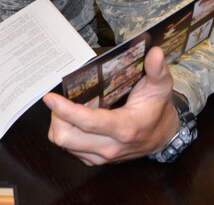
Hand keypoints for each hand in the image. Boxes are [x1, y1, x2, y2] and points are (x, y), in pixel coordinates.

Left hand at [42, 46, 178, 164]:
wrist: (163, 136)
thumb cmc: (157, 108)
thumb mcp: (161, 86)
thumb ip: (157, 70)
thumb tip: (156, 53)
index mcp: (125, 128)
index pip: (88, 122)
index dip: (65, 110)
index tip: (49, 97)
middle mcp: (111, 146)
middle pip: (66, 137)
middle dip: (56, 116)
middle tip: (60, 100)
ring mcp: (102, 156)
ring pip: (64, 144)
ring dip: (58, 124)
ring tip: (66, 108)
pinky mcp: (96, 160)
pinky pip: (69, 149)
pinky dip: (66, 133)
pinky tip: (73, 120)